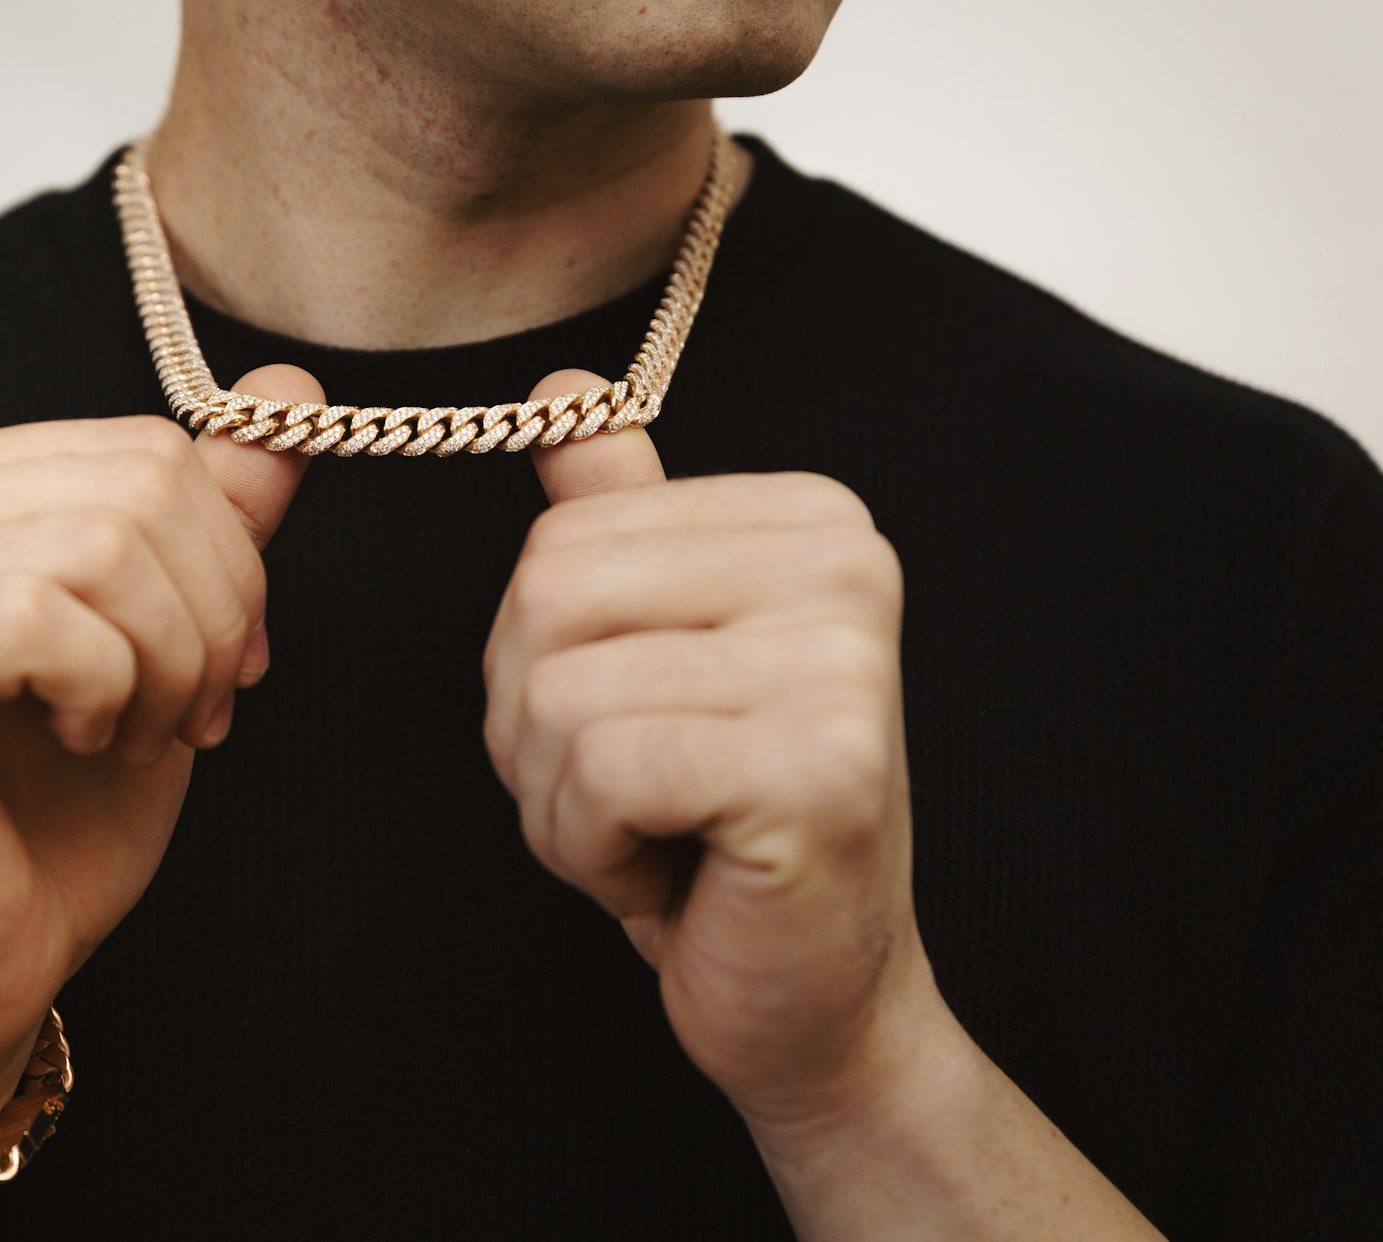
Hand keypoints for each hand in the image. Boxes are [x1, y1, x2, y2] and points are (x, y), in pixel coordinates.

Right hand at [0, 364, 322, 1138]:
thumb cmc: (68, 803)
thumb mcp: (174, 637)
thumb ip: (220, 514)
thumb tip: (289, 385)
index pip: (146, 450)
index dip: (229, 563)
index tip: (226, 665)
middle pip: (136, 490)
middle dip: (213, 618)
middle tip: (194, 714)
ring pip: (98, 546)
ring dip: (166, 664)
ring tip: (138, 734)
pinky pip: (34, 614)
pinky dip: (105, 685)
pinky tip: (81, 740)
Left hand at [482, 369, 938, 1137]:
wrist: (816, 997)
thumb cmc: (719, 828)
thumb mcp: (656, 658)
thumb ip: (617, 526)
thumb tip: (565, 387)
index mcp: (812, 521)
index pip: (563, 538)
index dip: (545, 661)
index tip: (641, 729)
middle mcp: (845, 566)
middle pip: (546, 598)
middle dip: (537, 731)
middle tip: (634, 798)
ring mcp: (841, 661)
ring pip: (555, 692)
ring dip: (562, 803)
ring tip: (660, 836)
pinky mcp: (817, 766)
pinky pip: (596, 773)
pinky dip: (592, 852)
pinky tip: (675, 879)